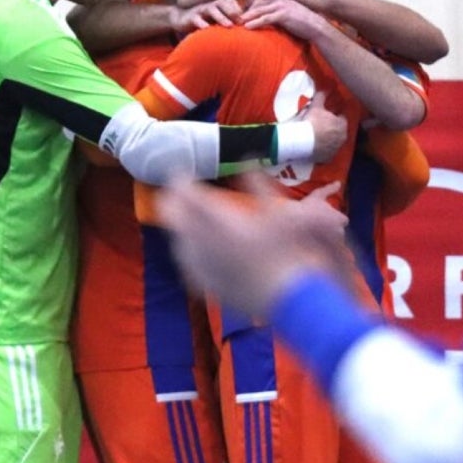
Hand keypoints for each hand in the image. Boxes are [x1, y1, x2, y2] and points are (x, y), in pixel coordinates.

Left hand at [157, 173, 349, 318]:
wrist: (289, 300)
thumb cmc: (289, 255)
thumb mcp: (279, 214)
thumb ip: (259, 186)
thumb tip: (247, 162)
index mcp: (224, 223)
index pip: (190, 196)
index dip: (180, 181)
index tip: (180, 173)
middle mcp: (208, 244)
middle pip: (176, 217)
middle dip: (173, 202)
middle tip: (175, 193)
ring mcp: (204, 267)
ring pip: (178, 240)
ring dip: (179, 225)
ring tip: (182, 217)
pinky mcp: (205, 285)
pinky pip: (186, 263)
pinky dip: (185, 249)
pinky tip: (191, 248)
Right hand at [171, 0, 245, 34]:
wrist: (182, 20)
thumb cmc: (205, 21)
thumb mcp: (219, 21)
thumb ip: (232, 22)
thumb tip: (250, 27)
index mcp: (219, 5)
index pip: (231, 2)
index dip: (240, 9)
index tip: (248, 19)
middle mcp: (211, 5)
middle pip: (223, 3)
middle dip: (232, 11)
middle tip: (241, 21)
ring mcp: (200, 9)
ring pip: (211, 9)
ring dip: (221, 17)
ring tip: (229, 26)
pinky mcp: (191, 17)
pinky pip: (197, 19)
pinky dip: (202, 23)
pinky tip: (207, 29)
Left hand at [242, 0, 330, 41]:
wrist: (316, 26)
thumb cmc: (303, 20)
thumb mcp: (289, 10)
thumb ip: (277, 8)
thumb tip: (266, 12)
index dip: (250, 2)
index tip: (243, 10)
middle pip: (257, 0)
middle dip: (246, 8)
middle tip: (236, 16)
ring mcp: (281, 4)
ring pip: (259, 8)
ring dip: (247, 16)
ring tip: (238, 22)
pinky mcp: (283, 14)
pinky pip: (265, 18)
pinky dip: (255, 22)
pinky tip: (247, 27)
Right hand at [299, 92, 346, 162]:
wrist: (302, 141)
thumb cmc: (312, 122)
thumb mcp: (316, 107)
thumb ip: (321, 97)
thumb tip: (325, 89)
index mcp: (342, 124)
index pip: (342, 118)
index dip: (335, 116)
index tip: (328, 115)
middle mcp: (342, 138)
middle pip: (339, 131)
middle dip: (333, 128)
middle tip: (322, 125)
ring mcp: (336, 149)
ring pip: (334, 142)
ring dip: (329, 139)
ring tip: (318, 136)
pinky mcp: (328, 158)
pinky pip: (327, 153)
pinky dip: (324, 150)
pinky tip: (316, 147)